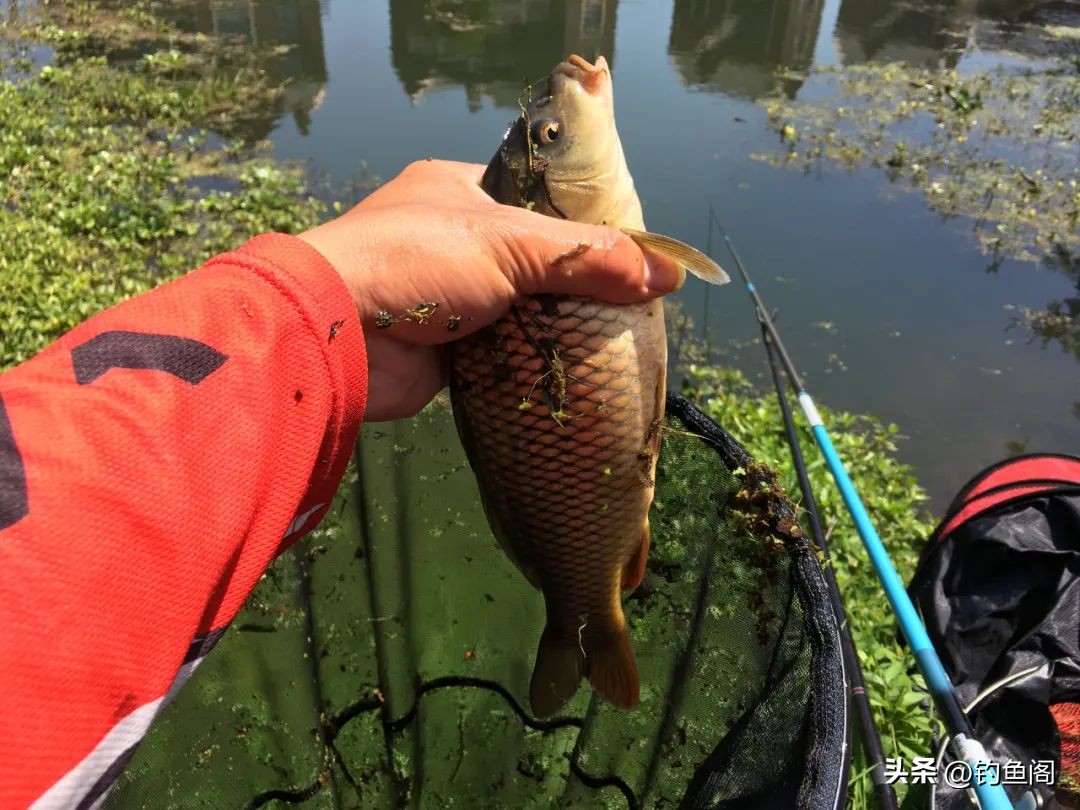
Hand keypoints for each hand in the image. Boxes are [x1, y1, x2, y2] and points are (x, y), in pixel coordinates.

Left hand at [297, 159, 681, 420]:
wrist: (335, 337)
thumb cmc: (418, 262)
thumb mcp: (513, 243)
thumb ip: (589, 256)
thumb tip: (668, 274)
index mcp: (460, 189)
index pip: (540, 197)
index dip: (586, 222)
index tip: (630, 250)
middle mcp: (452, 238)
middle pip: (535, 258)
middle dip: (576, 282)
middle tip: (630, 303)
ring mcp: (447, 295)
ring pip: (522, 307)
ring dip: (557, 325)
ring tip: (614, 340)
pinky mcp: (446, 347)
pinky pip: (505, 349)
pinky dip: (534, 358)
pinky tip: (574, 369)